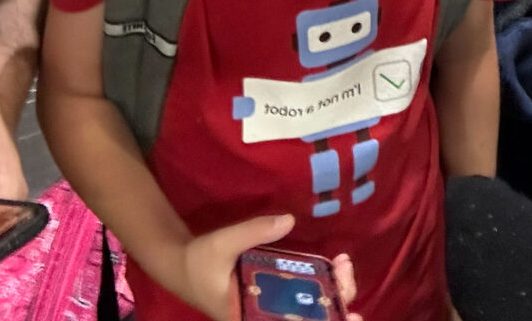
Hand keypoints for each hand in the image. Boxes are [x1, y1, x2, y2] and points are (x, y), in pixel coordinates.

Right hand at [176, 214, 363, 320]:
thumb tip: (289, 220)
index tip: (349, 313)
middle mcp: (267, 317)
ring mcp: (274, 307)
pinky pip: (307, 295)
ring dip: (335, 290)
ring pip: (314, 309)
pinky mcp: (277, 294)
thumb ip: (254, 232)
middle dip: (338, 299)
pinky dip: (326, 283)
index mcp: (253, 318)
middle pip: (313, 319)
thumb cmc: (200, 261)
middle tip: (345, 270)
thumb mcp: (222, 244)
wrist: (182, 266)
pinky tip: (337, 265)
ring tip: (344, 264)